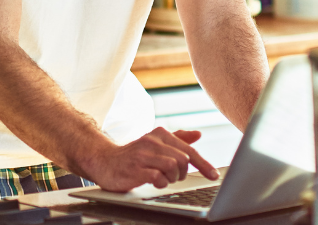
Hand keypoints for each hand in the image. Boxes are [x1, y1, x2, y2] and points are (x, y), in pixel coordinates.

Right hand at [79, 128, 217, 191]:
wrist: (104, 161)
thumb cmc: (133, 155)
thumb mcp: (155, 143)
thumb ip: (177, 138)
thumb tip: (198, 134)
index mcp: (160, 135)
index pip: (188, 150)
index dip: (203, 164)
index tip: (213, 175)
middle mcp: (152, 142)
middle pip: (183, 159)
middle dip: (183, 173)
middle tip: (173, 177)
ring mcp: (142, 155)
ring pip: (173, 167)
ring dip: (172, 178)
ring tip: (162, 178)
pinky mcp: (135, 169)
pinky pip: (158, 177)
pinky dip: (161, 182)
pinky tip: (155, 181)